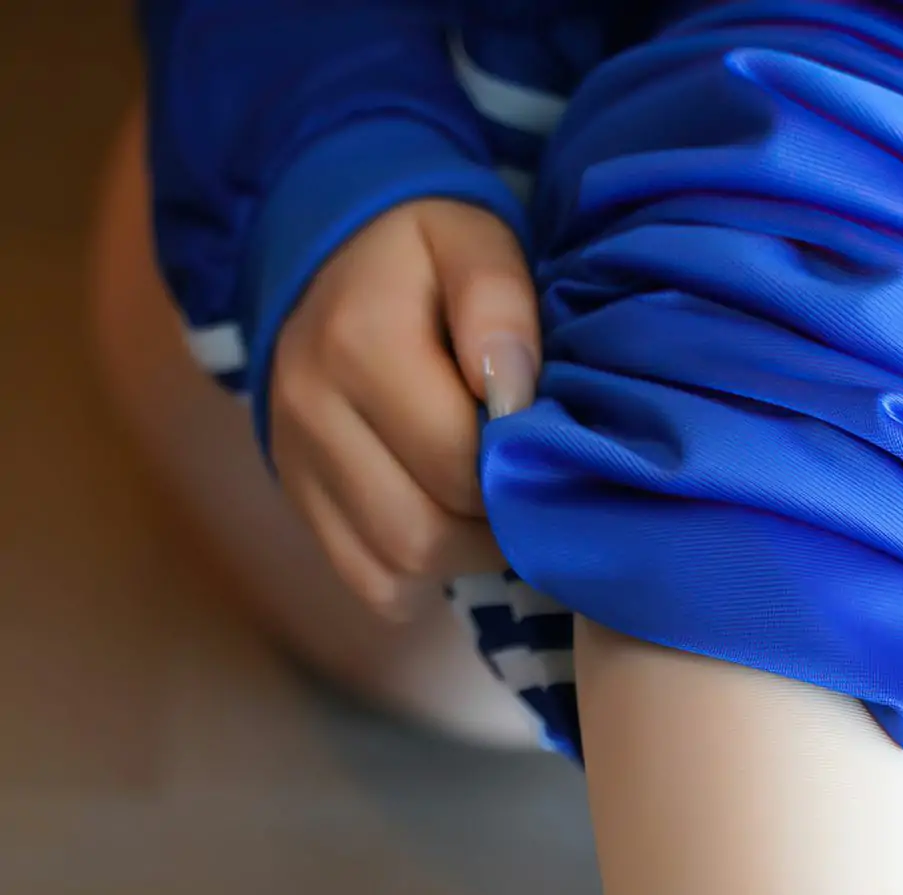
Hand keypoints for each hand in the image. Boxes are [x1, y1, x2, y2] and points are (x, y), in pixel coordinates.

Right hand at [269, 197, 538, 619]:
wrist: (328, 260)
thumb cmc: (419, 257)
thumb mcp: (471, 241)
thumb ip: (500, 304)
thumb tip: (516, 399)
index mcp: (359, 343)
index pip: (458, 461)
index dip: (517, 472)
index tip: (545, 446)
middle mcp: (313, 414)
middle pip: (425, 531)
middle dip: (494, 526)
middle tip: (526, 487)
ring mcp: (296, 467)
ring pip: (398, 569)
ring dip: (464, 556)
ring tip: (492, 505)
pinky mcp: (300, 506)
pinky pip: (371, 584)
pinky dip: (423, 575)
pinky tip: (450, 527)